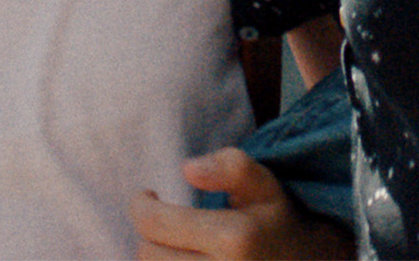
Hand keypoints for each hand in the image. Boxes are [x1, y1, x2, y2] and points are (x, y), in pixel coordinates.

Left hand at [132, 149, 353, 259]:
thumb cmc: (278, 223)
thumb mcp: (263, 184)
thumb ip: (230, 166)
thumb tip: (187, 169)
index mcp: (235, 238)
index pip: (156, 224)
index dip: (140, 206)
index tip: (146, 196)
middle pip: (148, 254)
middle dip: (150, 233)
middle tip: (164, 221)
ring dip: (156, 257)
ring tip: (173, 244)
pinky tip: (181, 259)